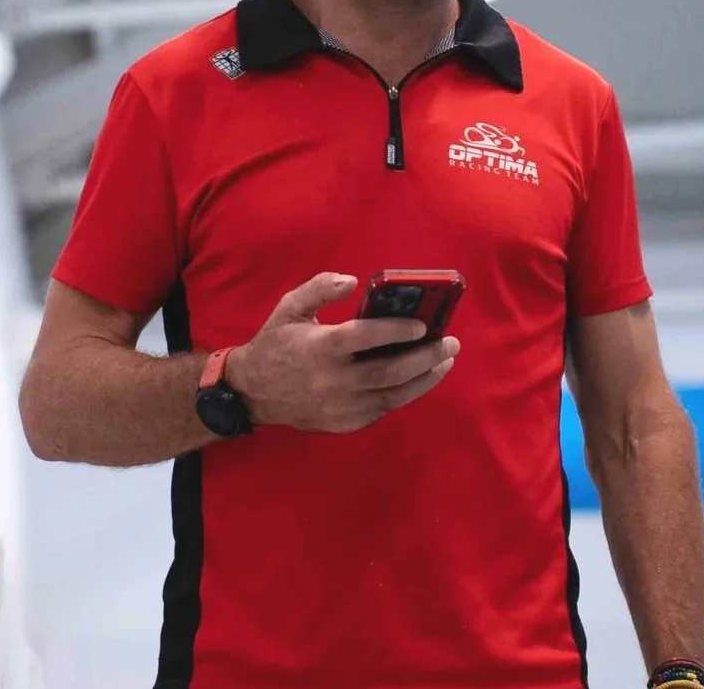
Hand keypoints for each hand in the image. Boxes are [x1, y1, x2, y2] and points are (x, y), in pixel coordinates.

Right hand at [225, 272, 458, 432]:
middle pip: (388, 371)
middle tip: (449, 342)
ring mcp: (341, 406)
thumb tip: (352, 281)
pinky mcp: (346, 422)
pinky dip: (406, 393)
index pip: (364, 337)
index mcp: (320, 348)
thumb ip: (320, 288)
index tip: (422, 324)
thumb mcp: (290, 307)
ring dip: (424, 378)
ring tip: (445, 360)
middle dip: (425, 357)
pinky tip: (421, 377)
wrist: (254, 392)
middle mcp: (333, 380)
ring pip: (393, 395)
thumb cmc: (277, 342)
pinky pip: (384, 408)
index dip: (396, 330)